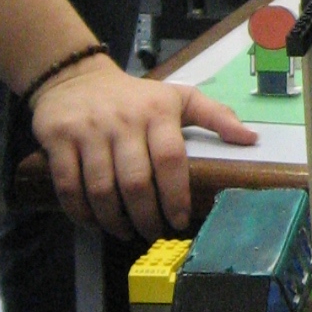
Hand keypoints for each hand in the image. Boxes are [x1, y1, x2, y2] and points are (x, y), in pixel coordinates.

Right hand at [29, 54, 255, 238]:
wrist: (75, 77)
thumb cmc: (136, 96)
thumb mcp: (179, 97)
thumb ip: (216, 116)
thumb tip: (252, 139)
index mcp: (158, 112)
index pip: (170, 159)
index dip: (176, 196)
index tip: (181, 220)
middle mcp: (123, 121)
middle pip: (135, 181)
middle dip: (146, 217)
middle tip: (153, 234)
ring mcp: (88, 130)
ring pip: (100, 188)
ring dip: (114, 220)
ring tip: (126, 232)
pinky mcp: (59, 139)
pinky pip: (68, 184)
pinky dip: (80, 211)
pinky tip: (94, 222)